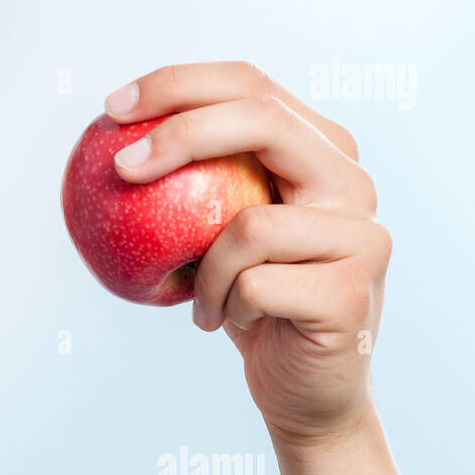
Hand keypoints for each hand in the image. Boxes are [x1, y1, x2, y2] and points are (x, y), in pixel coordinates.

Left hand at [105, 62, 392, 450]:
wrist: (303, 391)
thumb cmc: (249, 302)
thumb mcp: (216, 230)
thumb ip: (197, 179)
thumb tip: (111, 130)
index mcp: (323, 151)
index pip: (251, 85)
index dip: (180, 83)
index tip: (114, 106)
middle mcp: (353, 181)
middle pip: (262, 119)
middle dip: (180, 133)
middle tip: (120, 166)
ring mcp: (364, 235)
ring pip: (251, 223)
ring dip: (204, 270)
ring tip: (201, 299)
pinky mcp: (353, 291)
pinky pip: (255, 283)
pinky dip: (224, 305)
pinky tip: (228, 323)